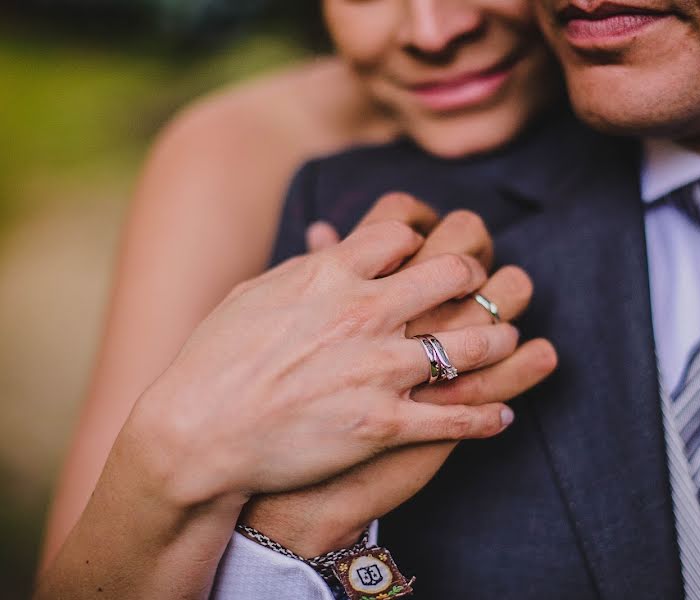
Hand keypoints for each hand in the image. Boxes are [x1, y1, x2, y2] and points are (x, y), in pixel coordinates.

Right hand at [240, 194, 557, 555]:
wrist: (196, 434)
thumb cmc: (214, 360)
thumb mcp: (254, 293)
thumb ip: (304, 264)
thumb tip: (328, 240)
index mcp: (330, 274)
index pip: (404, 233)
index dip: (422, 240)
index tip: (426, 256)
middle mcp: (364, 312)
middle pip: (454, 271)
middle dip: (475, 276)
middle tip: (480, 288)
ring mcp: (379, 369)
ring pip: (475, 342)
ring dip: (498, 341)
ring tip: (504, 343)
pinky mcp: (384, 424)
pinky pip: (459, 417)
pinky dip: (488, 417)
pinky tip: (501, 414)